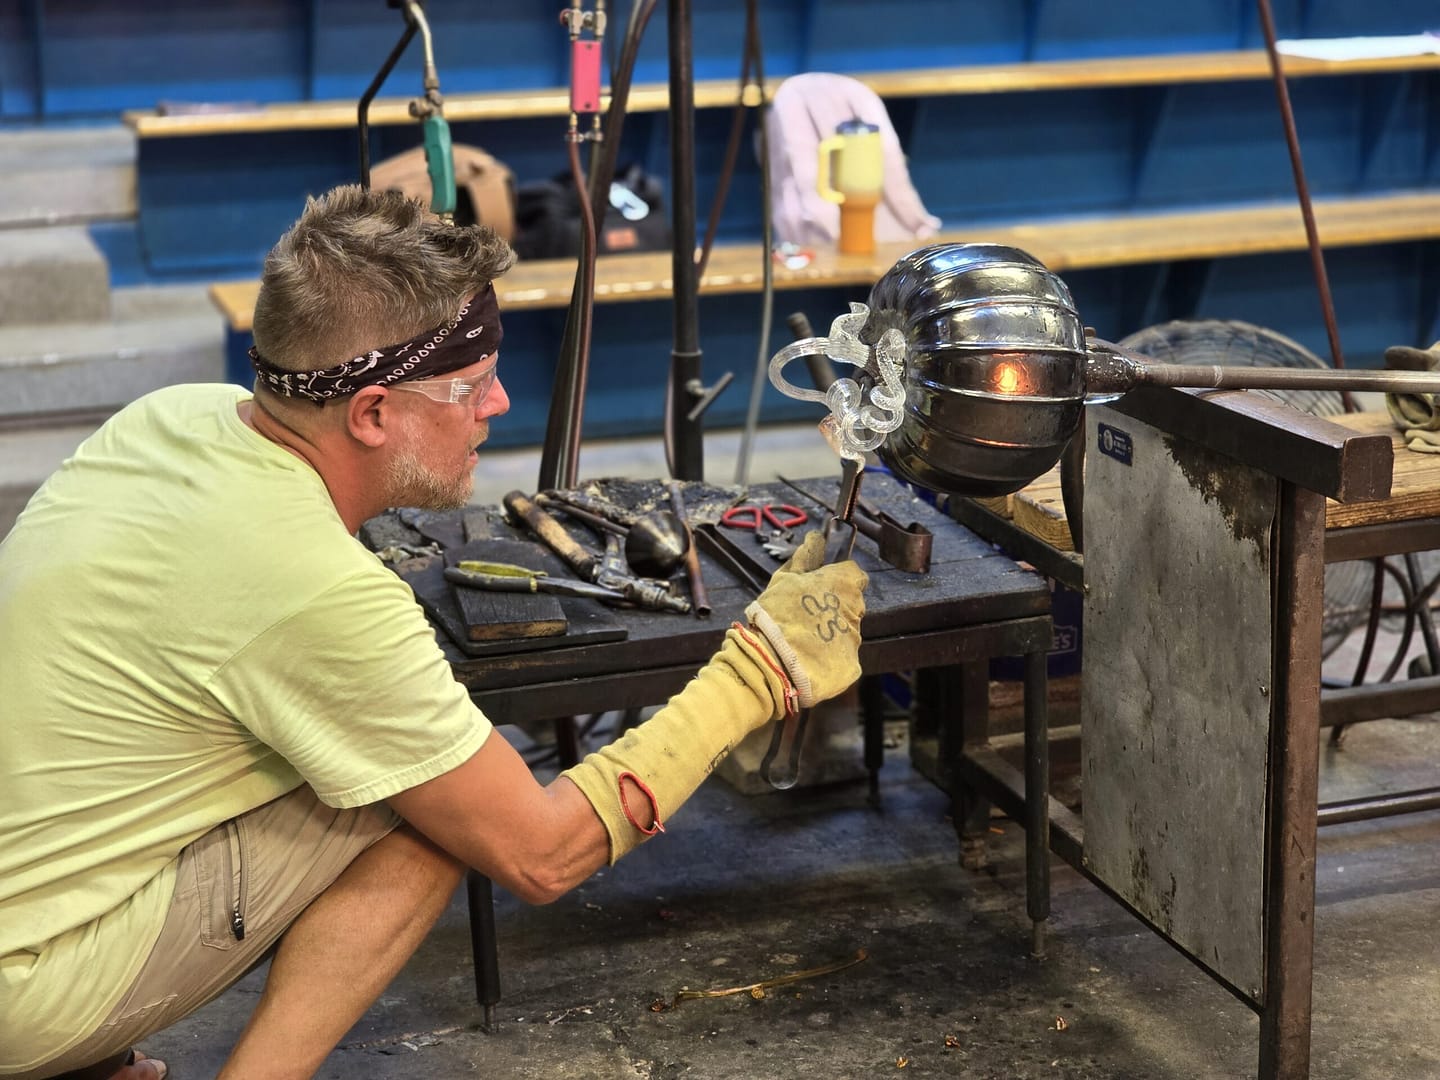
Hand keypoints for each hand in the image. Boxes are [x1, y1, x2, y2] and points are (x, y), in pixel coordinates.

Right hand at [744, 531, 867, 706]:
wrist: (775, 662)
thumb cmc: (777, 614)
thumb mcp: (784, 580)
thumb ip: (804, 558)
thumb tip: (816, 538)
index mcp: (844, 584)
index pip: (854, 574)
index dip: (838, 578)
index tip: (820, 586)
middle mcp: (856, 609)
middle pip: (851, 603)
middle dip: (834, 606)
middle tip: (806, 614)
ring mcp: (855, 638)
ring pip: (846, 629)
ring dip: (830, 631)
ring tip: (804, 638)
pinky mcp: (851, 665)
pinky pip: (842, 655)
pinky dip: (829, 655)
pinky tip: (809, 656)